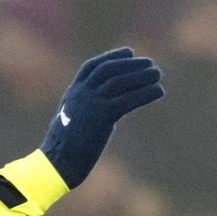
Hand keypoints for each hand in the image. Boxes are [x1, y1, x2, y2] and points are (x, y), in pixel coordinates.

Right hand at [40, 47, 163, 189]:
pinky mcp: (103, 116)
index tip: (130, 52)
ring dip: (142, 76)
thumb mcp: (71, 122)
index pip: (92, 66)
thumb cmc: (64, 149)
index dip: (112, 56)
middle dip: (131, 64)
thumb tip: (107, 113)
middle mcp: (82, 94)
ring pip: (121, 82)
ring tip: (158, 74)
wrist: (58, 163)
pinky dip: (146, 93)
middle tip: (150, 63)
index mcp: (72, 93)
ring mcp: (92, 103)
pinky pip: (129, 100)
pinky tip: (159, 92)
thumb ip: (86, 111)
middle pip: (109, 70)